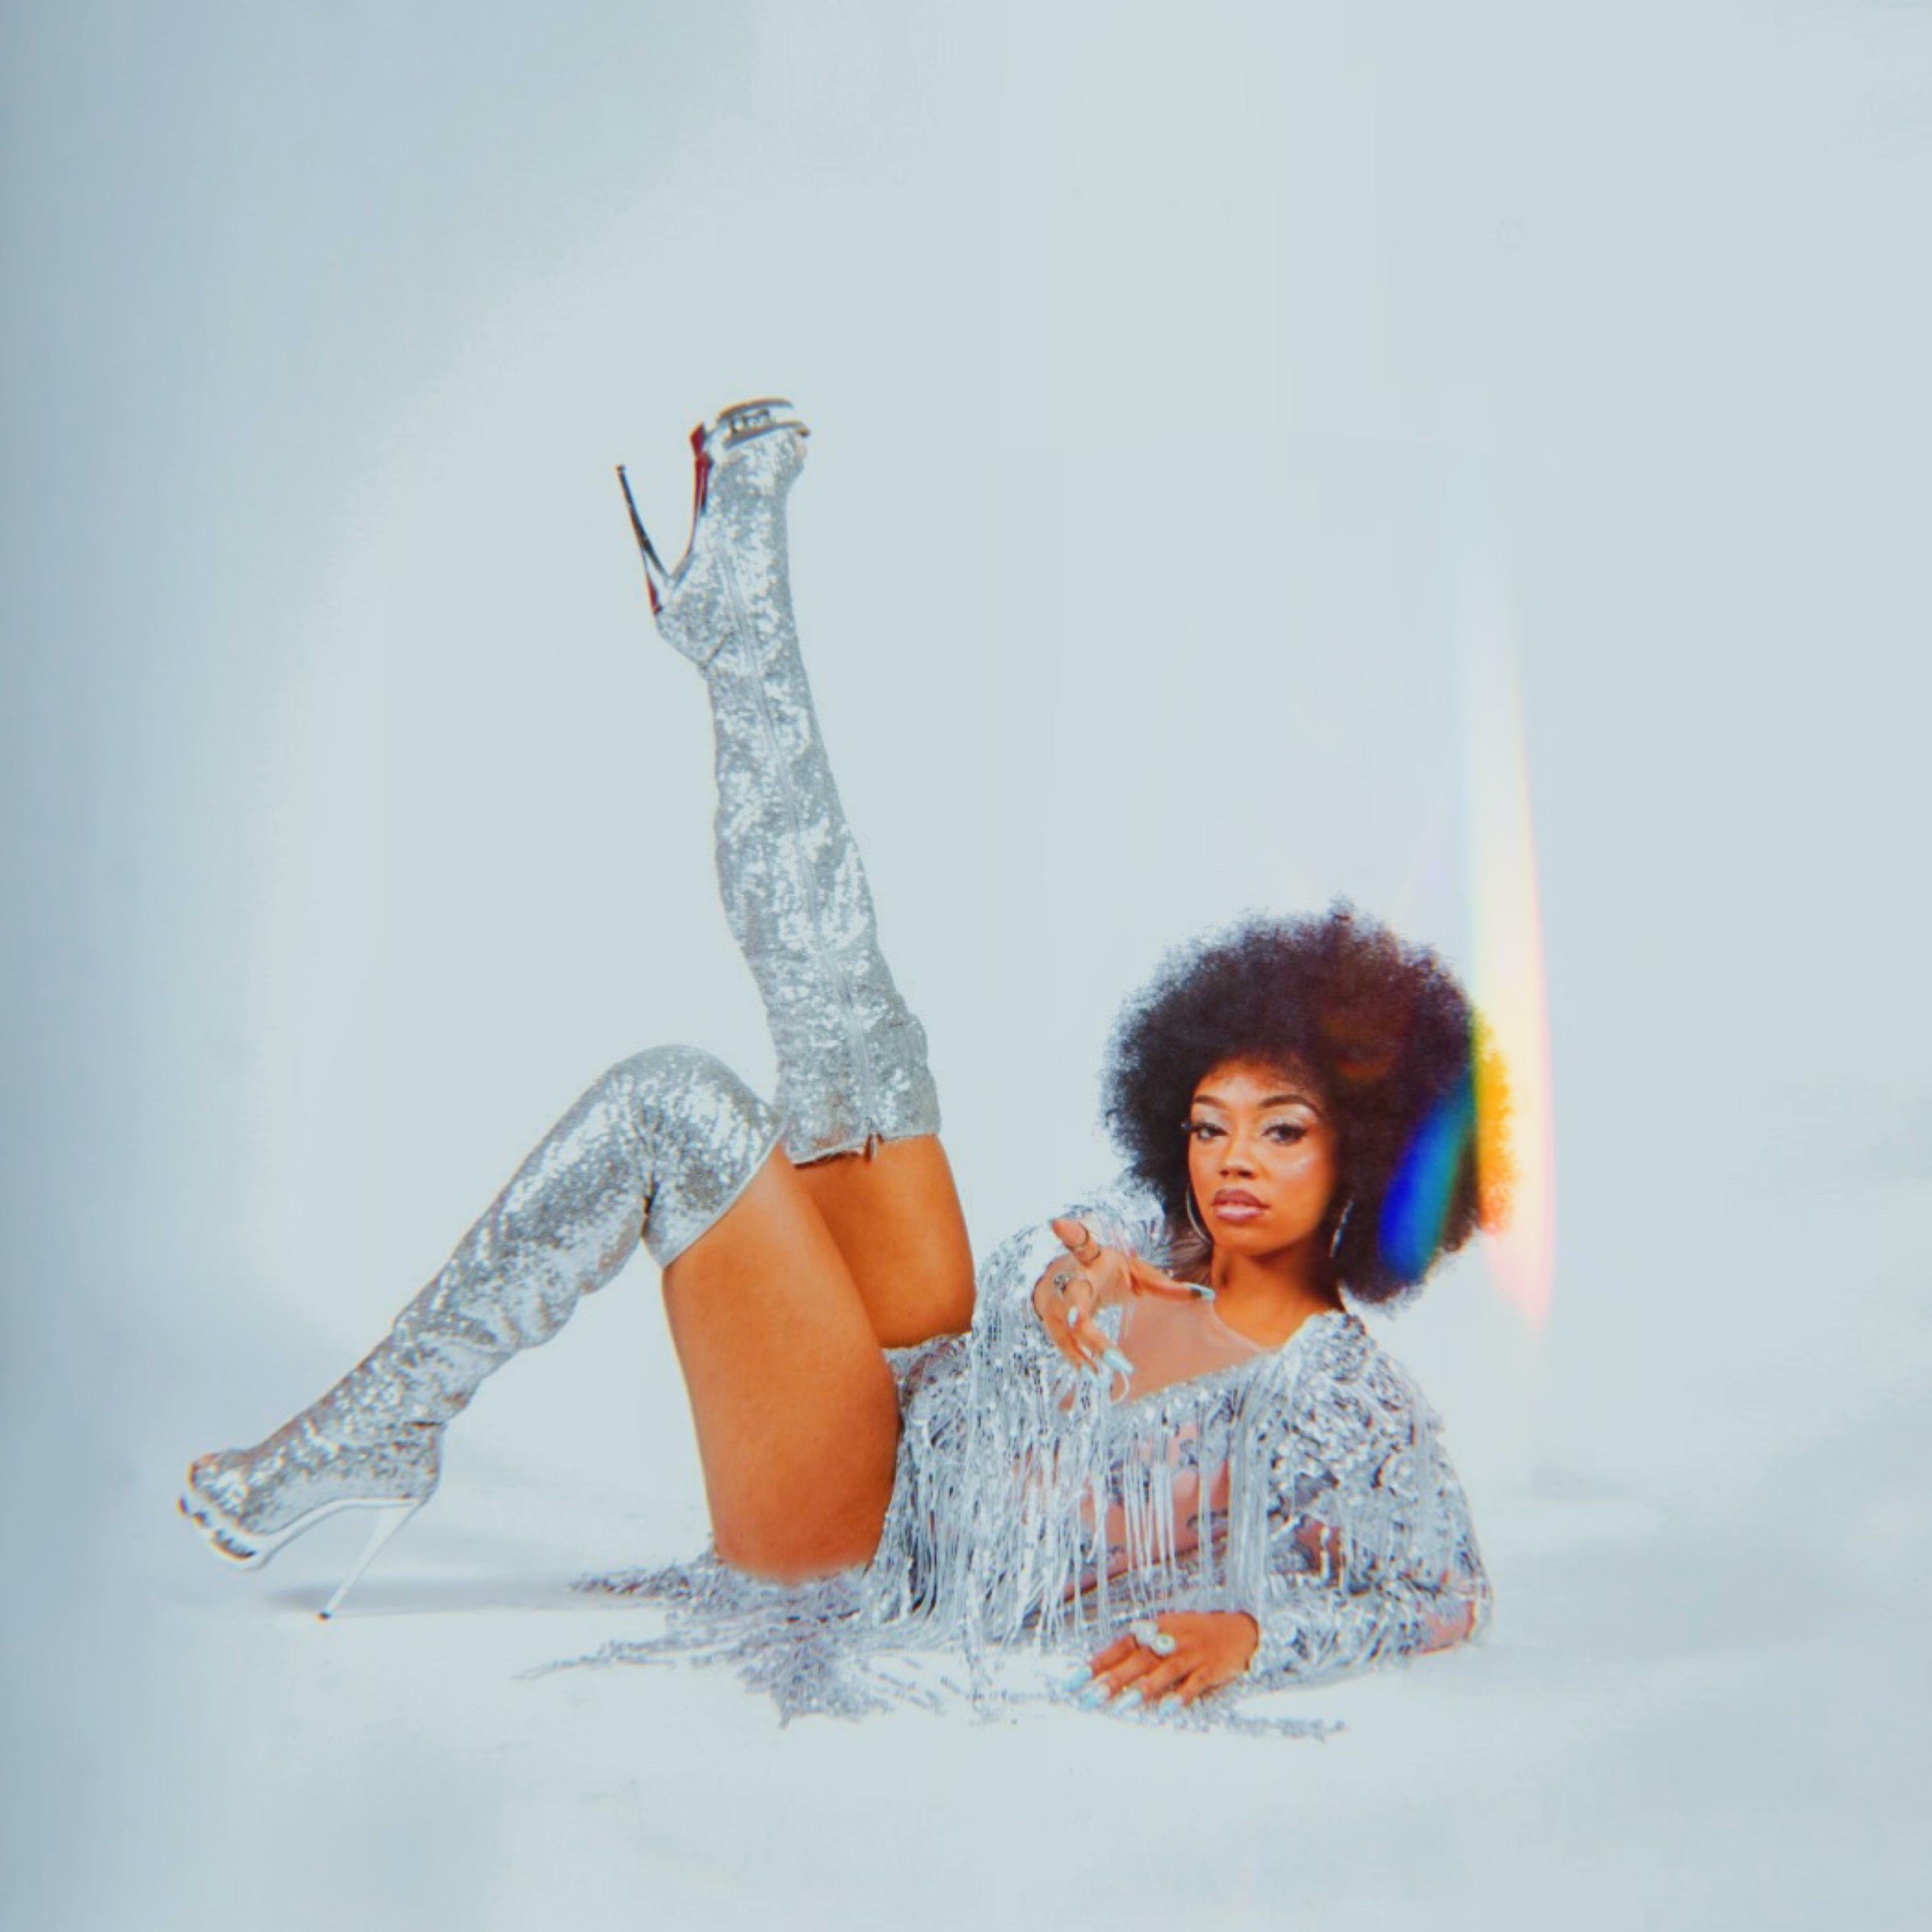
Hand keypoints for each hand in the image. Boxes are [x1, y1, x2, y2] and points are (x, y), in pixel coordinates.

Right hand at [1030, 1217, 1206, 1383]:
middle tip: (1080, 1324)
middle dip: (1076, 1313)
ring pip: (1064, 1325)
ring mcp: (1055, 1299)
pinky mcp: (1049, 1320)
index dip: (1071, 1234)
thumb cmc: (1110, 1274)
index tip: (1057, 1223)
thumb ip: (1168, 1287)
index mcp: (1093, 1260)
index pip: (1082, 1244)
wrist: (1068, 1280)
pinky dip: (1076, 1357)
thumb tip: (1208, 1296)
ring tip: (1100, 1371)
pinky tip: (1092, 1374)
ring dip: (1081, 1347)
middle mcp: (1070, 1278)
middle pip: (1072, 1296)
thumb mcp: (1138, 1275)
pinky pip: (1061, 1341)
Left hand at [1071, 1611, 1259, 1709]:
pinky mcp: (1211, 1669)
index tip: (1075, 1680)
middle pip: (1138, 1659)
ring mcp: (1191, 1653)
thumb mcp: (1167, 1633)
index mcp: (1156, 1628)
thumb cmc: (1196, 1635)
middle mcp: (1170, 1638)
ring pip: (1164, 1670)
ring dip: (1144, 1688)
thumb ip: (1142, 1650)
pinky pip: (1194, 1684)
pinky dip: (1180, 1697)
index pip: (1121, 1645)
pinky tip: (1167, 1710)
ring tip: (1123, 1704)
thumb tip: (1110, 1671)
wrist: (1241, 1628)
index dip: (1098, 1662)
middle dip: (1113, 1679)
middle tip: (1090, 1698)